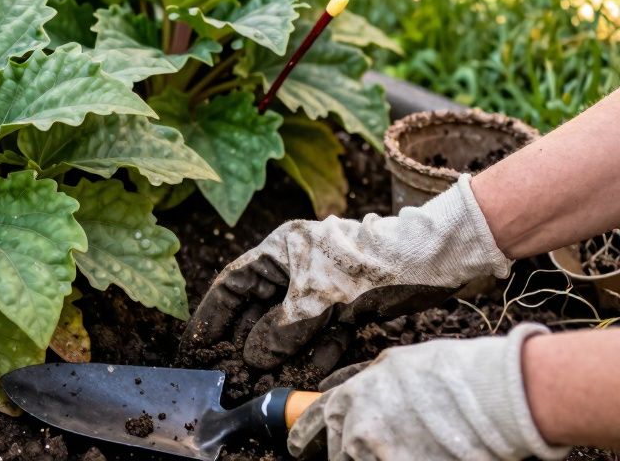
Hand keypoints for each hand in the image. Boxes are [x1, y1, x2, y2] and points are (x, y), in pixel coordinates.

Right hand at [186, 175, 511, 368]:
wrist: (431, 263)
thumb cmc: (367, 266)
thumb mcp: (314, 300)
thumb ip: (279, 330)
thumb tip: (253, 357)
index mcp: (279, 251)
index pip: (233, 283)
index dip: (213, 314)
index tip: (199, 343)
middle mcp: (296, 267)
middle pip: (260, 308)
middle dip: (250, 341)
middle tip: (236, 371)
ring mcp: (322, 287)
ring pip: (291, 326)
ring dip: (283, 353)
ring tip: (272, 378)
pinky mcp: (348, 305)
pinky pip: (321, 333)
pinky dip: (316, 352)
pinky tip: (311, 372)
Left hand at [288, 323, 567, 459]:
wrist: (490, 394)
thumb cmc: (448, 372)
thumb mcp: (394, 363)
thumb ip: (364, 379)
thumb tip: (339, 385)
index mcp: (351, 397)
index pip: (315, 422)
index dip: (306, 436)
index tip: (298, 447)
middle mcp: (357, 430)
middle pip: (342, 451)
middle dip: (350, 451)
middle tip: (372, 447)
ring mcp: (378, 456)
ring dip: (376, 456)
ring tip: (402, 446)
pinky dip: (402, 458)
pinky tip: (421, 453)